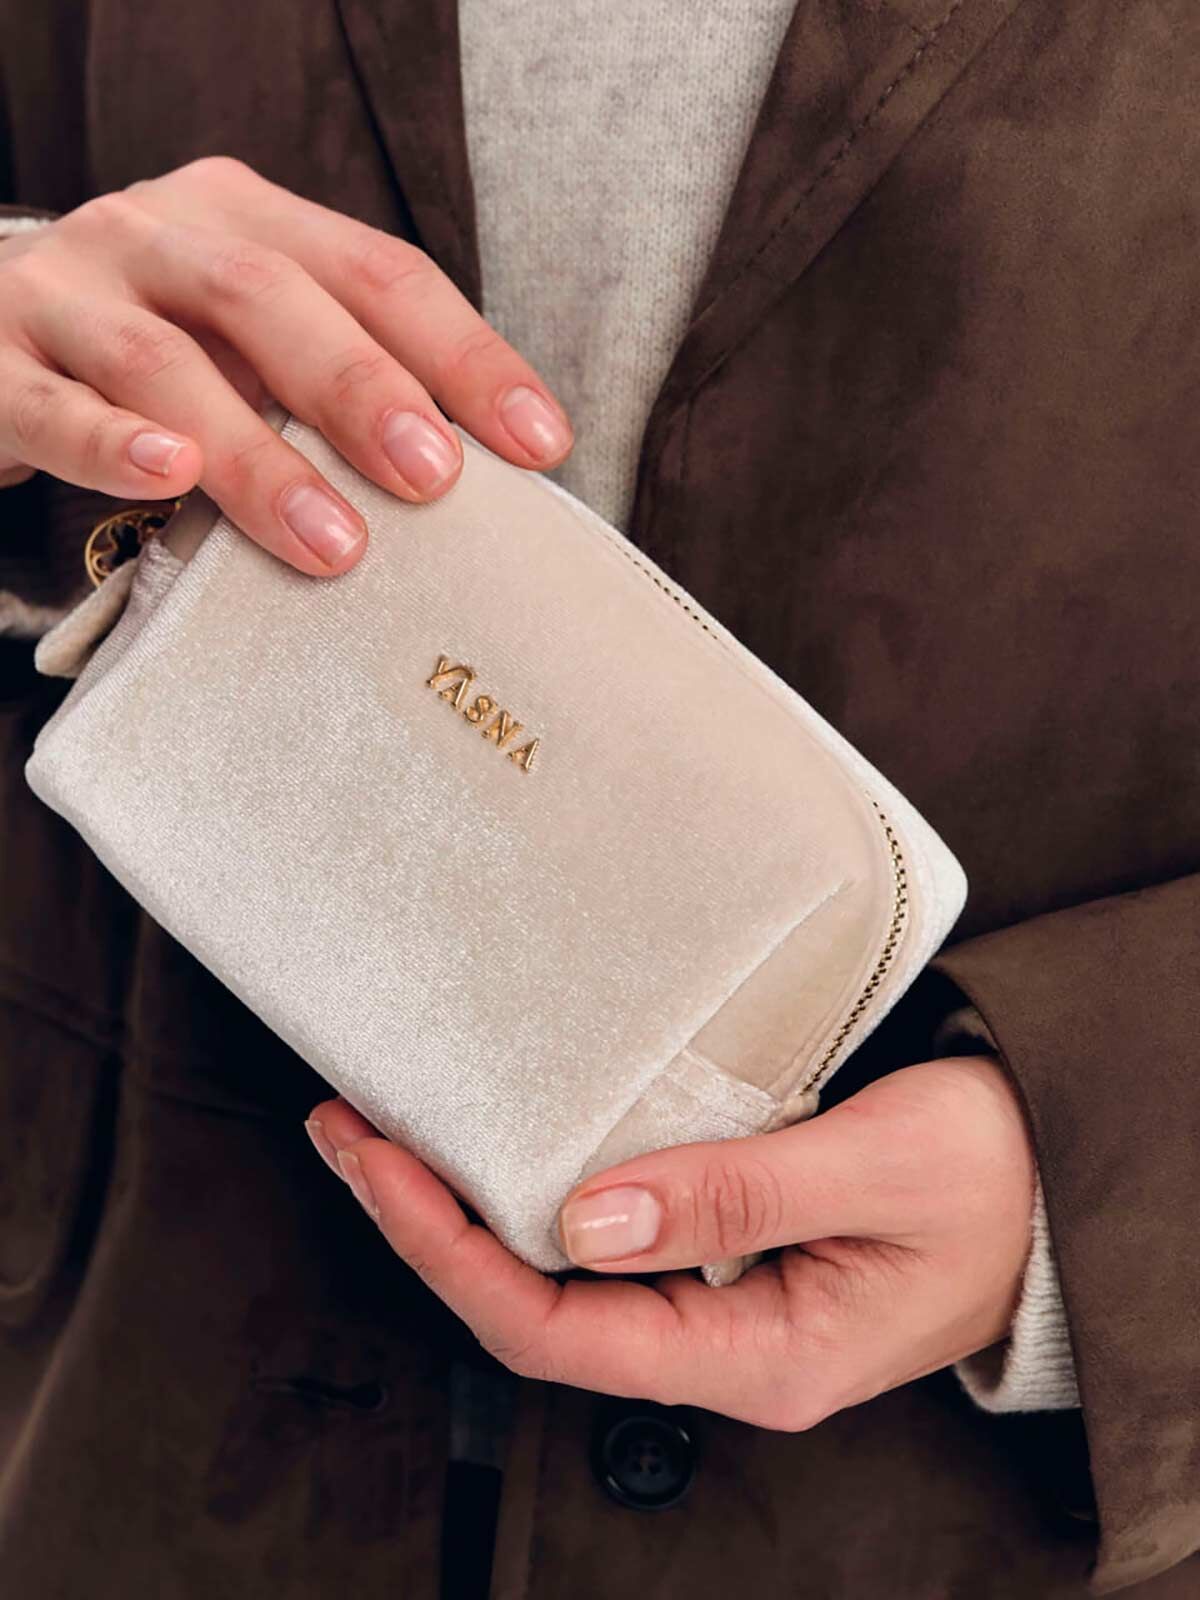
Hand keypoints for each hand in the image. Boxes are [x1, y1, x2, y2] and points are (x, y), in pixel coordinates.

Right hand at [0, 158, 572, 572]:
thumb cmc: (154, 351)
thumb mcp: (250, 340)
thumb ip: (334, 378)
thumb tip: (471, 480)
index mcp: (245, 216)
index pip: (376, 270)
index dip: (464, 352)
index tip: (541, 442)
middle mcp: (157, 235)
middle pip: (273, 295)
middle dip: (364, 388)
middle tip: (436, 480)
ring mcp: (68, 293)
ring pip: (165, 363)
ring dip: (260, 455)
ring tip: (335, 538)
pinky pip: (56, 408)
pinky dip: (113, 444)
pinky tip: (171, 475)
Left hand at [305, 1055, 1036, 1427]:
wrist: (1057, 1180)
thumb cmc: (993, 1176)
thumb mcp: (878, 1169)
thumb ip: (738, 1193)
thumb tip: (585, 1220)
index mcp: (760, 1358)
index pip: (559, 1333)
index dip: (452, 1253)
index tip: (383, 1163)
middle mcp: (724, 1346)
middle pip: (535, 1310)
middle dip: (429, 1226)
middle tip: (348, 1130)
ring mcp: (721, 1305)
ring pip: (561, 1277)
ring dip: (469, 1205)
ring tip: (389, 1131)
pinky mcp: (725, 1256)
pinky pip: (608, 1241)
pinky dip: (536, 1189)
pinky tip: (497, 1144)